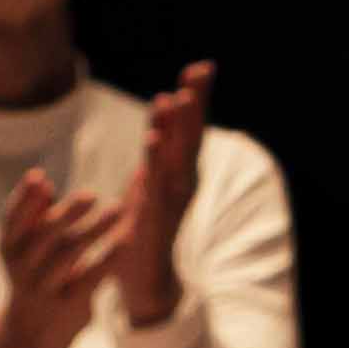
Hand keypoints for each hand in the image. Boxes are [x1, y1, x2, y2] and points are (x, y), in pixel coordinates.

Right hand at [0, 166, 120, 347]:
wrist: (30, 334)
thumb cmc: (34, 277)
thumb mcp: (26, 249)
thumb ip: (34, 217)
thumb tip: (41, 182)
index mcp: (9, 248)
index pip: (12, 219)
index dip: (23, 199)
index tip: (38, 177)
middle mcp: (22, 268)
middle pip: (45, 236)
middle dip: (67, 213)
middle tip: (91, 194)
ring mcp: (44, 288)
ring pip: (68, 255)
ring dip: (94, 230)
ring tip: (118, 208)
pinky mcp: (67, 306)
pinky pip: (89, 279)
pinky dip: (107, 260)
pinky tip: (125, 243)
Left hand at [105, 59, 214, 327]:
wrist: (146, 280)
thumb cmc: (147, 225)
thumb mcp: (151, 177)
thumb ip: (158, 143)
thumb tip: (164, 104)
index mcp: (182, 171)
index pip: (191, 128)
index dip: (198, 99)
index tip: (201, 67)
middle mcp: (183, 184)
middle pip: (191, 137)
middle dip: (195, 105)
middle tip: (198, 73)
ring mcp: (171, 203)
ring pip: (176, 159)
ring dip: (177, 130)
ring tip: (176, 99)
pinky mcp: (154, 221)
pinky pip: (155, 186)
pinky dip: (155, 163)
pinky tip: (152, 142)